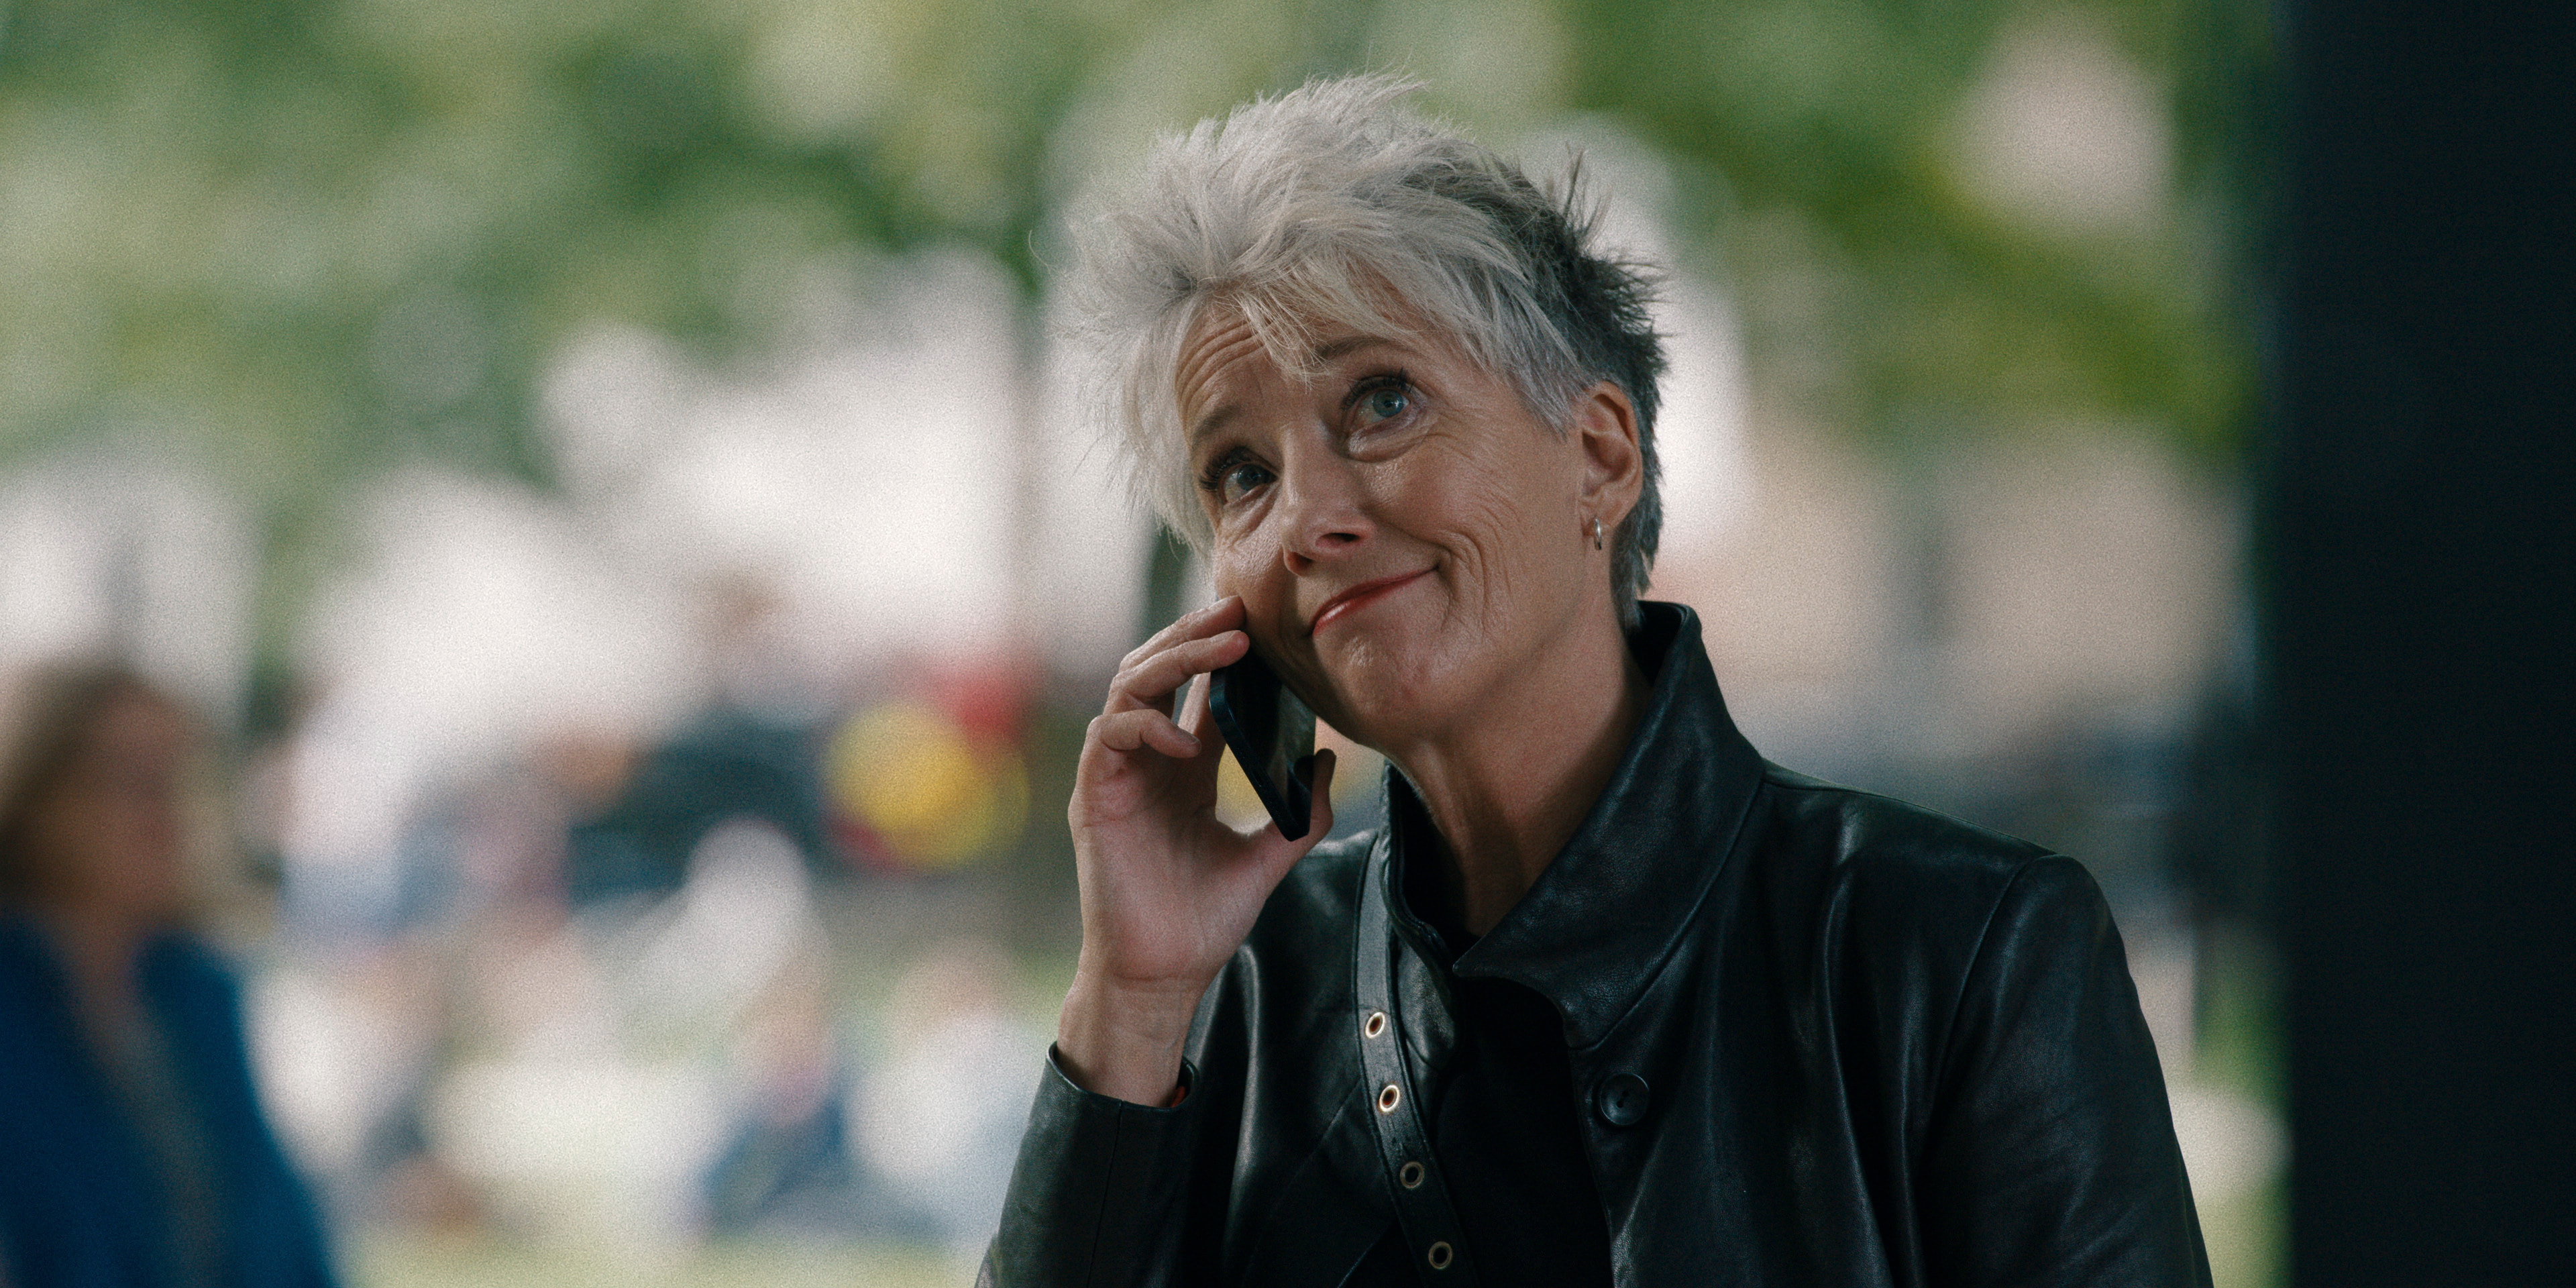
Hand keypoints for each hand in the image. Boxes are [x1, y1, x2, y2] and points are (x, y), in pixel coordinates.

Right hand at [1057, 596, 1335, 1103]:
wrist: (1164, 973)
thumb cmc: (1205, 920)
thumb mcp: (1268, 857)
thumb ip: (1302, 813)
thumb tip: (1329, 762)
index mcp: (1186, 767)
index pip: (1200, 690)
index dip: (1225, 652)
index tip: (1265, 625)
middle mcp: (1149, 760)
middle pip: (1161, 671)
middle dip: (1196, 633)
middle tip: (1240, 609)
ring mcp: (1118, 774)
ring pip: (1132, 687)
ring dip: (1175, 658)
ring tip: (1225, 646)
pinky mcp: (1094, 795)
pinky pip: (1109, 736)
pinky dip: (1146, 726)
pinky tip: (1187, 741)